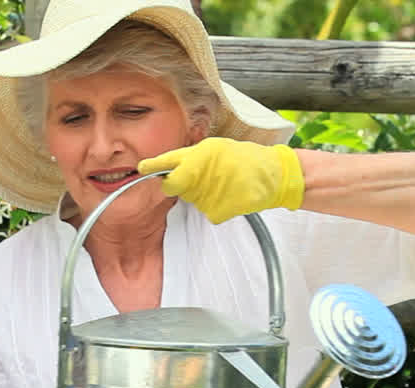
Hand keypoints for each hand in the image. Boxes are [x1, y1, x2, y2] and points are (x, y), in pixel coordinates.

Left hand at [137, 137, 303, 224]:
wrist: (273, 175)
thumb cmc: (244, 158)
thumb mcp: (215, 148)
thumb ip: (190, 158)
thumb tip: (166, 169)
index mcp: (198, 156)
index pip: (166, 165)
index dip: (152, 168)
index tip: (141, 169)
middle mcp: (199, 176)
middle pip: (175, 187)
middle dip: (183, 183)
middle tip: (206, 176)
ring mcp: (207, 196)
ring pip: (192, 200)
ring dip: (202, 193)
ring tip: (223, 182)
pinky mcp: (216, 212)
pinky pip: (207, 211)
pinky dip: (215, 205)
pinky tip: (229, 194)